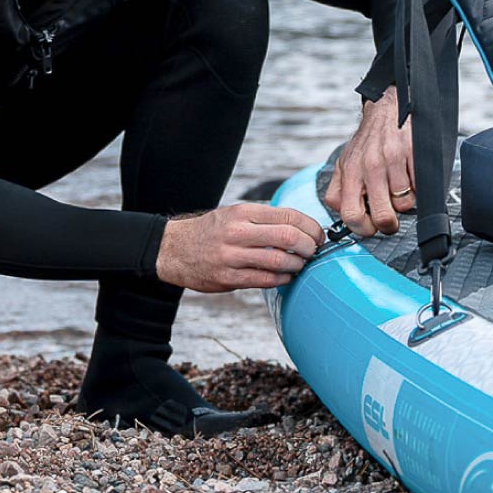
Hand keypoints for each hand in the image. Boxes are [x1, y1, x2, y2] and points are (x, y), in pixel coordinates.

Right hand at [155, 202, 324, 291]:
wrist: (174, 249)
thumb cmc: (212, 231)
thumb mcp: (235, 214)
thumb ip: (265, 219)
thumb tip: (302, 227)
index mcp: (244, 212)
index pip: (289, 216)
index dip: (311, 227)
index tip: (318, 235)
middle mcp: (238, 232)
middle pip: (288, 237)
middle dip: (309, 246)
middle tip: (314, 251)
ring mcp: (232, 256)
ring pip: (279, 261)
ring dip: (298, 265)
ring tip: (301, 265)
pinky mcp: (228, 278)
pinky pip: (265, 280)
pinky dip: (283, 279)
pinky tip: (286, 276)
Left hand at [324, 86, 414, 236]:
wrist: (388, 108)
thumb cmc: (369, 141)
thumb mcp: (345, 163)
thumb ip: (339, 191)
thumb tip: (343, 219)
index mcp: (350, 172)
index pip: (351, 215)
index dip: (363, 229)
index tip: (371, 227)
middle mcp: (369, 166)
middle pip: (382, 217)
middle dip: (389, 224)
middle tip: (392, 218)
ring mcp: (392, 159)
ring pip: (405, 204)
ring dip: (406, 200)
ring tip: (400, 187)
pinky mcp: (412, 153)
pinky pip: (420, 187)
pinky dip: (417, 186)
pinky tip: (409, 174)